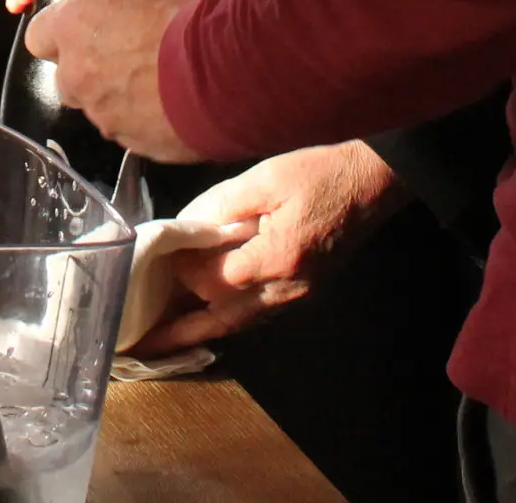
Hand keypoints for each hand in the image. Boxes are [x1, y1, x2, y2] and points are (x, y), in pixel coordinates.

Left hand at [21, 0, 201, 162]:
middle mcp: (76, 73)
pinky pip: (129, 132)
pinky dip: (146, 122)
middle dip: (90, 73)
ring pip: (99, 109)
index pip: (40, 36)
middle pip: (68, 78)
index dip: (62, 36)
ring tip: (162, 88)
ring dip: (120, 99)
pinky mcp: (129, 144)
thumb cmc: (192, 17)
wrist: (229, 73)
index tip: (84, 34)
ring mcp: (101, 115)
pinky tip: (175, 110)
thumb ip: (126, 7)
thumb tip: (130, 9)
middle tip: (130, 62)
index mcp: (75, 26)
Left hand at [136, 143, 408, 353]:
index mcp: (276, 258)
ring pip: (240, 324)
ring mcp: (298, 295)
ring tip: (164, 342)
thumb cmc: (319, 174)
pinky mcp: (303, 292)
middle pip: (222, 318)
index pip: (213, 280)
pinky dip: (228, 319)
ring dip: (201, 333)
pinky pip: (258, 315)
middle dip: (180, 326)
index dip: (182, 272)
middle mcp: (287, 288)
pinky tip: (207, 317)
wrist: (372, 184)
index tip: (160, 257)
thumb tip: (186, 226)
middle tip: (142, 337)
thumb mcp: (265, 178)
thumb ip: (221, 205)